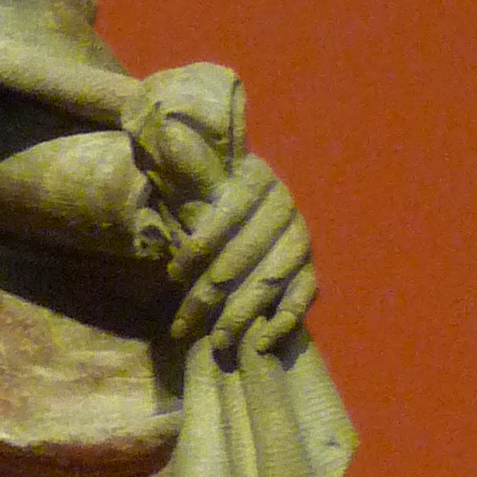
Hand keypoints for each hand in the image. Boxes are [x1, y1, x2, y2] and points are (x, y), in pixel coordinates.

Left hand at [168, 153, 317, 354]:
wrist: (244, 198)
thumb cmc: (210, 193)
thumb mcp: (197, 176)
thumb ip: (187, 165)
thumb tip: (167, 134)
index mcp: (254, 180)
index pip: (225, 217)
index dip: (197, 248)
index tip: (171, 275)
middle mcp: (283, 208)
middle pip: (244, 257)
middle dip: (210, 295)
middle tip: (184, 326)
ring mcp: (299, 239)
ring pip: (271, 280)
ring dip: (242, 315)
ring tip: (216, 343)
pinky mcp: (308, 266)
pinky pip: (304, 295)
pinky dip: (286, 320)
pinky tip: (261, 342)